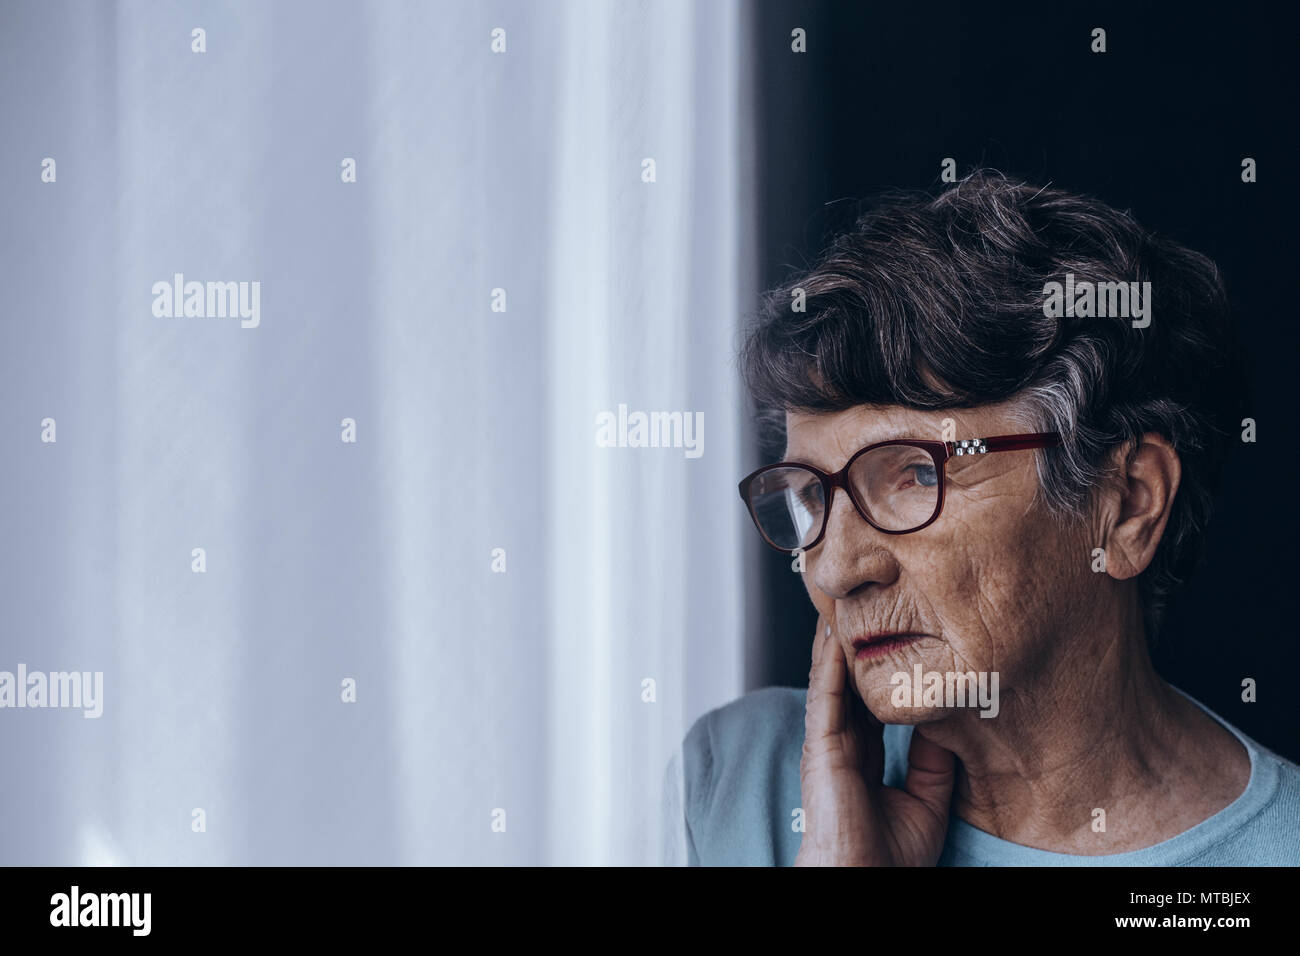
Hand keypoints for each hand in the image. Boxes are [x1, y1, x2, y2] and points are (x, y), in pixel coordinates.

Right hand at [794, 613, 955, 865]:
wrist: (864, 881)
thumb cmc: (891, 858)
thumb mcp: (929, 801)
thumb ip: (934, 761)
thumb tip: (945, 719)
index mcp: (863, 757)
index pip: (870, 702)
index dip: (878, 671)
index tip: (894, 637)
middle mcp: (842, 744)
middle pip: (848, 683)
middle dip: (856, 647)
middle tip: (869, 606)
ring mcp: (827, 742)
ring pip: (833, 680)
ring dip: (838, 643)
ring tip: (849, 605)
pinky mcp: (820, 745)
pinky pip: (825, 695)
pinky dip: (829, 663)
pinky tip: (835, 636)